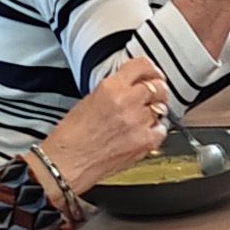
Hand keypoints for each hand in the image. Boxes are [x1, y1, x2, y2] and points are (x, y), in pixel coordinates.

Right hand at [42, 59, 169, 192]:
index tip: (152, 73)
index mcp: (111, 88)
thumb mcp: (90, 99)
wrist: (67, 163)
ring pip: (162, 107)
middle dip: (157, 89)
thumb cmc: (72, 136)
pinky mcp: (145, 141)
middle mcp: (127, 102)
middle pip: (158, 86)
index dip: (150, 69)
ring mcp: (139, 122)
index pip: (142, 66)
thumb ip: (115, 89)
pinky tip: (145, 131)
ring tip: (144, 116)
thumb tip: (131, 85)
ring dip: (156, 110)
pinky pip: (162, 129)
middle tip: (153, 95)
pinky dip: (157, 129)